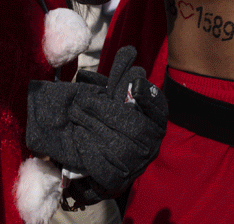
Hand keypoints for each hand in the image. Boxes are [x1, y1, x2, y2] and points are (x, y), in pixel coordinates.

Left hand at [25, 46, 167, 194]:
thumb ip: (121, 76)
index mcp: (155, 122)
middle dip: (105, 112)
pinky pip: (105, 168)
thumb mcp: (115, 98)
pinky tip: (78, 138)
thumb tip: (129, 51)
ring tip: (75, 116)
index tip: (136, 82)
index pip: (158, 108)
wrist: (104, 164)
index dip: (149, 96)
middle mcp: (152, 144)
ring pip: (119, 148)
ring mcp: (137, 165)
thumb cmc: (112, 122)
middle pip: (134, 127)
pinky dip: (90, 151)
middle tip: (81, 101)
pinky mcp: (120, 182)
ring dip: (94, 129)